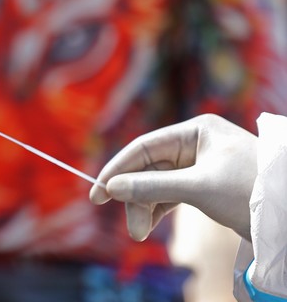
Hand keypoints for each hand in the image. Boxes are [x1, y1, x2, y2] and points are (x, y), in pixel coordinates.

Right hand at [90, 114, 255, 240]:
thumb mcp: (198, 187)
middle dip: (136, 198)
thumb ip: (152, 187)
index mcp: (195, 132)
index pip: (144, 147)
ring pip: (156, 184)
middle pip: (148, 169)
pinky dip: (157, 209)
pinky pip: (168, 195)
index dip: (118, 169)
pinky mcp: (201, 186)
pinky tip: (149, 224)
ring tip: (140, 232)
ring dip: (145, 207)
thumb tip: (111, 187)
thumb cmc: (249, 190)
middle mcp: (193, 145)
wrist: (285, 214)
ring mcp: (197, 166)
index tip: (97, 191)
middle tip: (133, 228)